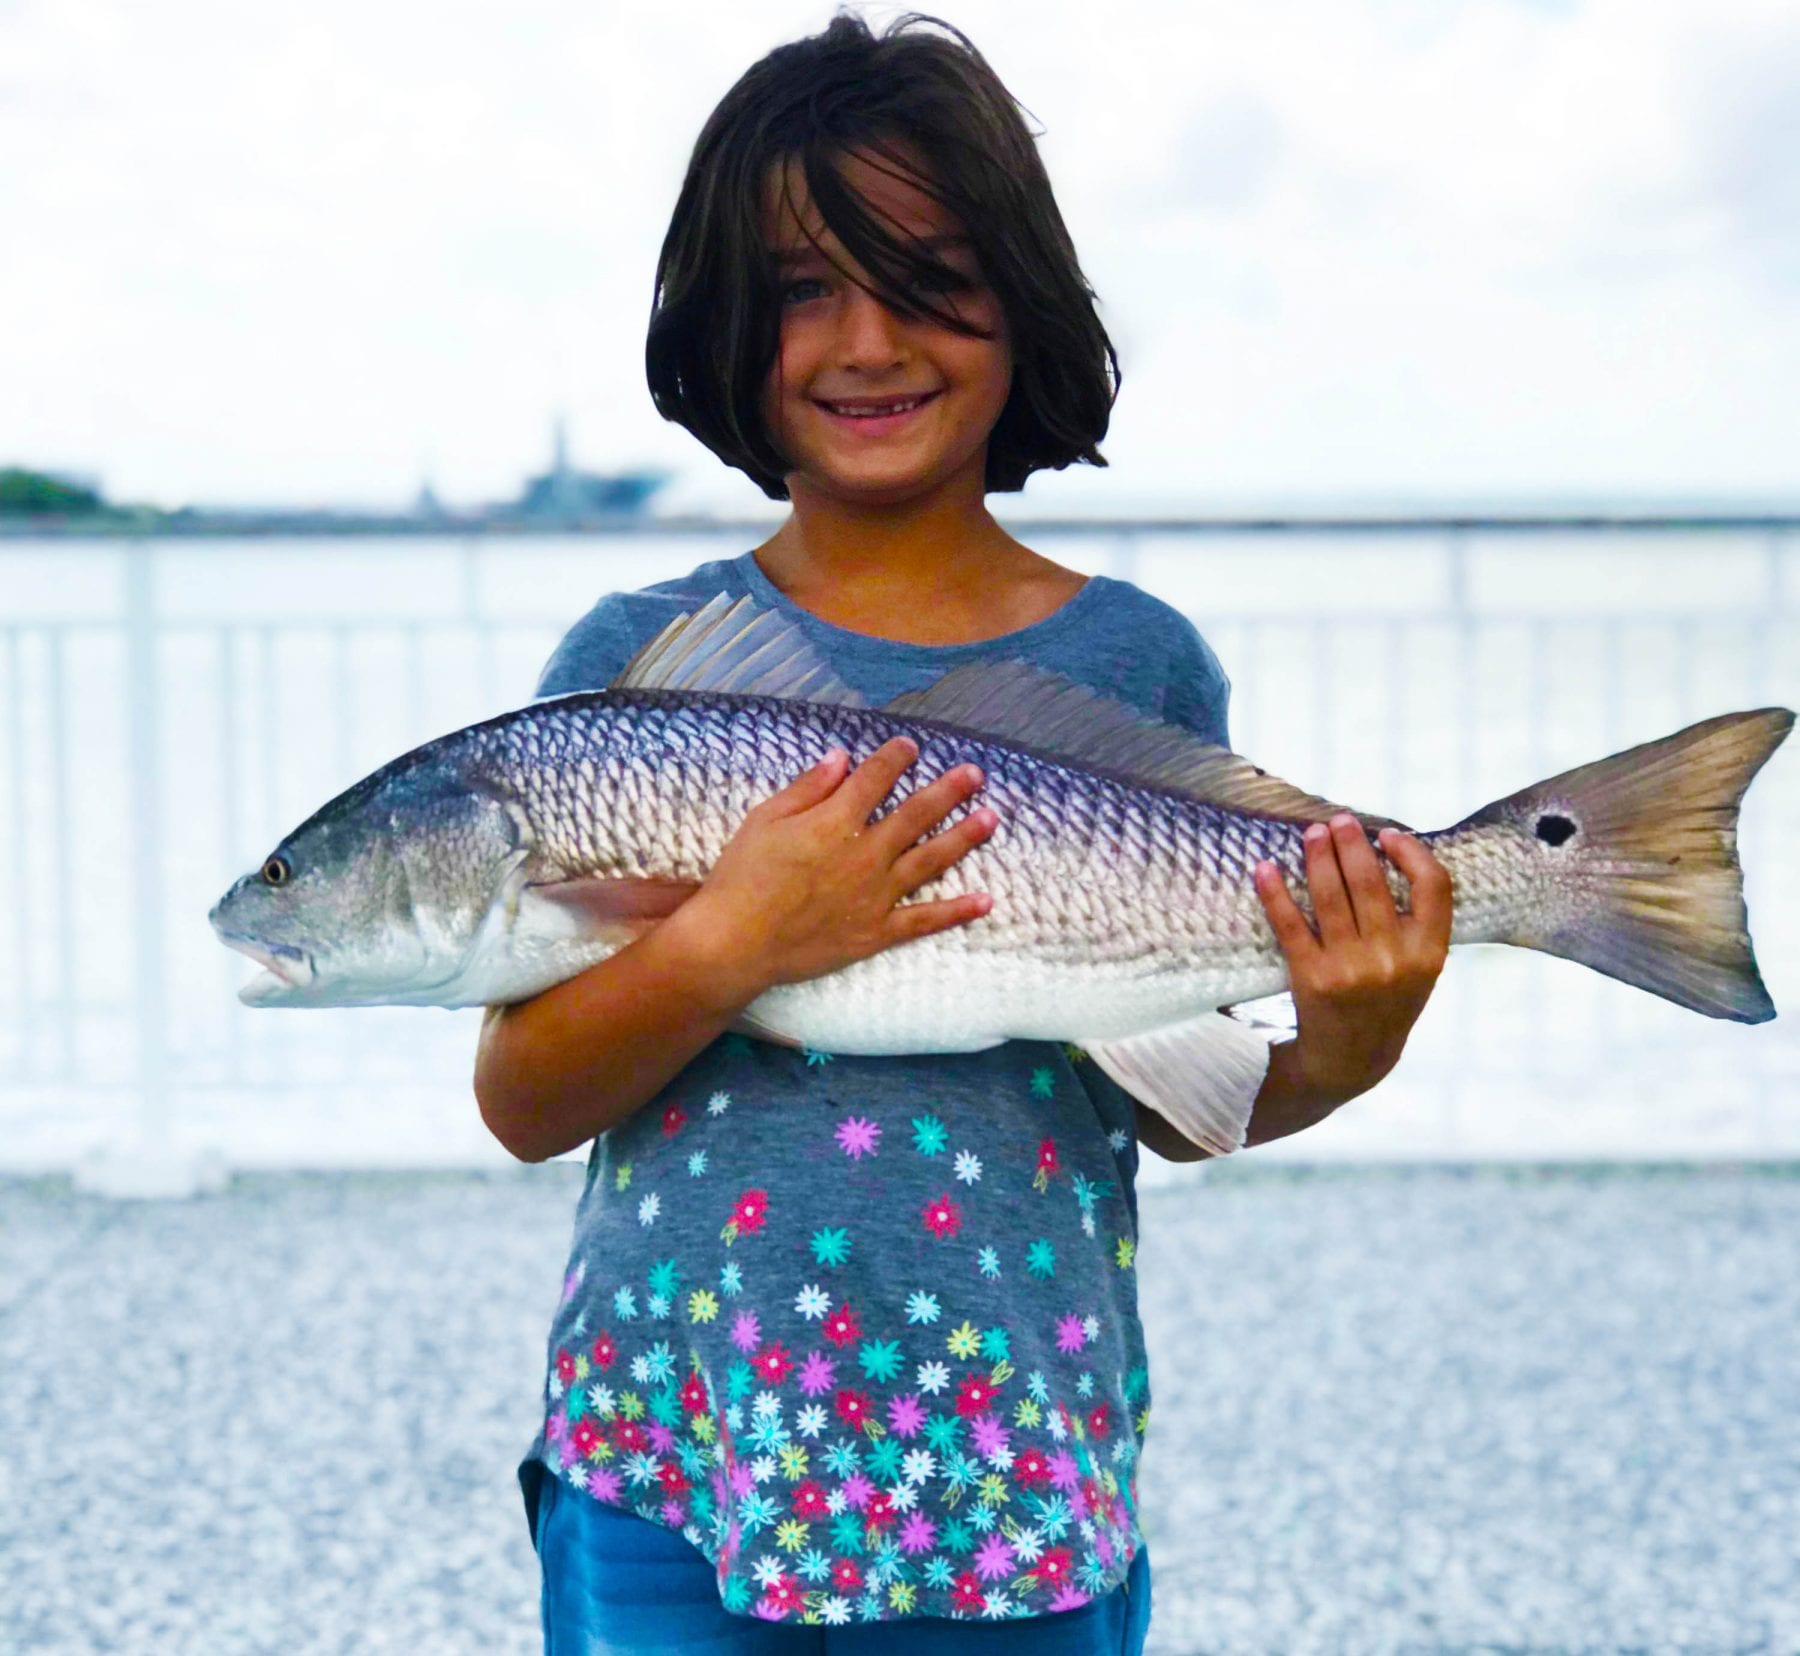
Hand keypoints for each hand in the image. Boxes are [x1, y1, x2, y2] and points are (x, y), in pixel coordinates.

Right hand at [659, 736, 996, 1008]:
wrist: (735, 942)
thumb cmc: (741, 878)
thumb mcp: (764, 820)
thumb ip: (807, 788)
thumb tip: (840, 757)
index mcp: (835, 821)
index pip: (874, 779)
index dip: (895, 758)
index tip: (911, 746)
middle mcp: (865, 853)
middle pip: (916, 814)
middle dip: (948, 790)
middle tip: (975, 774)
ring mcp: (876, 895)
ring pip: (931, 859)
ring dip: (964, 837)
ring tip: (991, 818)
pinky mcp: (877, 932)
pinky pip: (924, 920)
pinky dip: (957, 911)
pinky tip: (985, 901)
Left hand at [1251, 815, 1451, 1101]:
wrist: (1354, 1058)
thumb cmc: (1388, 1000)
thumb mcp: (1421, 968)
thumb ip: (1416, 922)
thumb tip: (1388, 852)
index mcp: (1428, 953)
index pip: (1434, 887)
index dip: (1412, 853)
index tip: (1387, 835)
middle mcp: (1392, 960)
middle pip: (1370, 883)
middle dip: (1350, 844)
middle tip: (1337, 821)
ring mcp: (1350, 969)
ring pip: (1330, 897)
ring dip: (1317, 857)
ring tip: (1311, 833)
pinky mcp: (1311, 978)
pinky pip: (1291, 924)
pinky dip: (1276, 892)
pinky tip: (1266, 868)